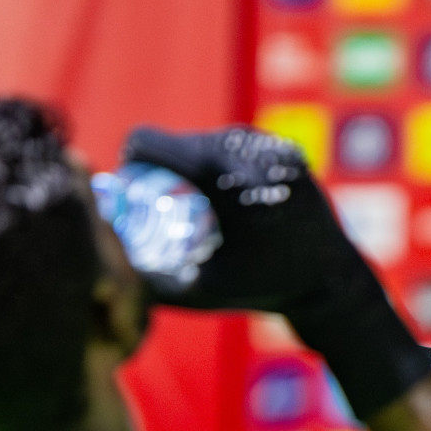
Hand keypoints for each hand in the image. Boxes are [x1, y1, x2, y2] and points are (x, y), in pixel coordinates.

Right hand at [119, 126, 370, 319]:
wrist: (331, 282)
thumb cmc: (261, 289)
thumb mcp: (197, 290)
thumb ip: (146, 280)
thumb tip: (100, 268)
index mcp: (219, 176)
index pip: (151, 143)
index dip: (133, 159)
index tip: (132, 181)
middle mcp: (246, 151)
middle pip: (181, 143)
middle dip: (165, 166)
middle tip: (163, 199)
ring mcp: (270, 146)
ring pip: (211, 141)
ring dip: (196, 163)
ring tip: (198, 198)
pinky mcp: (289, 150)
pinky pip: (241, 146)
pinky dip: (227, 164)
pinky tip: (228, 191)